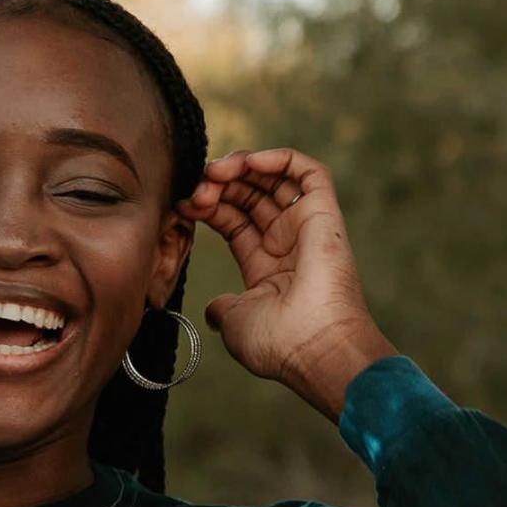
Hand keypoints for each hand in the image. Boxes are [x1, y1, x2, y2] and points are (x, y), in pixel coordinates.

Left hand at [178, 148, 397, 420]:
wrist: (315, 348)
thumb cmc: (278, 343)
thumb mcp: (235, 323)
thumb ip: (222, 309)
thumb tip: (213, 311)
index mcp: (267, 267)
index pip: (233, 221)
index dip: (207, 206)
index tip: (182, 205)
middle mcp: (287, 244)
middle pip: (249, 196)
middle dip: (218, 185)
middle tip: (196, 187)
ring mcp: (306, 228)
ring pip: (273, 179)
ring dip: (240, 167)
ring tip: (215, 171)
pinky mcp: (325, 214)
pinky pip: (308, 172)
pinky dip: (278, 158)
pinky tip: (249, 163)